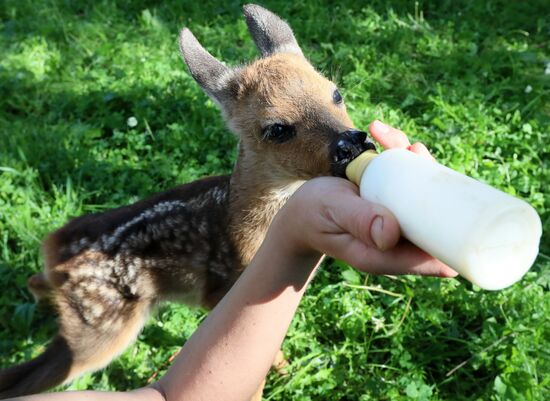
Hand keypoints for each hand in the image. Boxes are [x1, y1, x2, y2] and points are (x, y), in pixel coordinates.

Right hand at [271, 120, 457, 276]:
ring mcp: (396, 224)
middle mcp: (397, 242)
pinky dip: (404, 161)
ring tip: (395, 141)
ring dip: (420, 166)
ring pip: (426, 198)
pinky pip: (409, 185)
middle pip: (439, 221)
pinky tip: (391, 141)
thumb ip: (359, 221)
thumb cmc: (312, 215)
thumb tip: (392, 233)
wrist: (301, 213)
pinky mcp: (391, 206)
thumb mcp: (333, 213)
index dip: (458, 234)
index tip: (458, 196)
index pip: (437, 256)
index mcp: (386, 255)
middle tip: (414, 151)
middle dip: (437, 183)